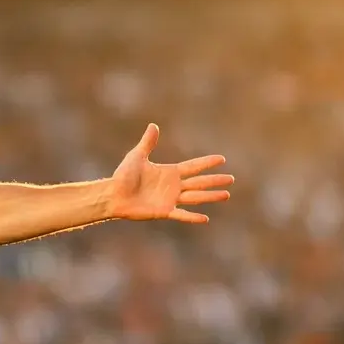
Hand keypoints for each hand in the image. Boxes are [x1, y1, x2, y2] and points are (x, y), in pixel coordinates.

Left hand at [108, 124, 232, 223]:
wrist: (112, 195)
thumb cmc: (122, 176)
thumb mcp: (137, 156)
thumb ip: (148, 143)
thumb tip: (154, 125)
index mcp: (169, 172)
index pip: (193, 166)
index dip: (207, 163)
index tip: (222, 159)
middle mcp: (173, 186)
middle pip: (199, 182)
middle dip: (215, 181)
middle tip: (231, 179)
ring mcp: (169, 199)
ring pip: (195, 197)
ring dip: (210, 196)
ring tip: (226, 195)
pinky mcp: (163, 211)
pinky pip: (181, 214)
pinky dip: (192, 217)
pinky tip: (205, 218)